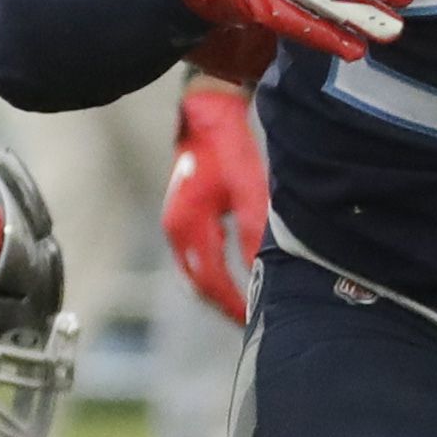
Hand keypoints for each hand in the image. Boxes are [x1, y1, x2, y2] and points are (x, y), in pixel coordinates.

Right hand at [161, 79, 267, 323]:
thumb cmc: (227, 147)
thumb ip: (252, 229)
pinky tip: (233, 275)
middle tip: (249, 320)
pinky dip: (214, 272)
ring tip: (243, 305)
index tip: (252, 318)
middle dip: (223, 304)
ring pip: (195, 272)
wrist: (205, 115)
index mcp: (188, 226)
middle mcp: (176, 230)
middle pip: (199, 283)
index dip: (232, 302)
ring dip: (218, 290)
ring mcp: (176, 224)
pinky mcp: (183, 218)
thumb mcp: (247, 188)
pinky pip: (196, 257)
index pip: (211, 280)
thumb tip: (259, 268)